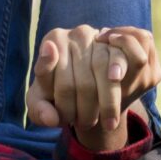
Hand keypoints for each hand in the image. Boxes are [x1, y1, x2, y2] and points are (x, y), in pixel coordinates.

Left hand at [26, 26, 160, 152]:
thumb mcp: (40, 101)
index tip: (63, 121)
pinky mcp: (117, 46)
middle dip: (85, 111)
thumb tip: (51, 118)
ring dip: (106, 104)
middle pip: (83, 83)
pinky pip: (120, 62)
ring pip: (104, 75)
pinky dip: (119, 80)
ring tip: (105, 123)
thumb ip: (40, 110)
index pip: (58, 80)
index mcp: (51, 41)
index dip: (63, 107)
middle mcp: (76, 34)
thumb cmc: (54, 92)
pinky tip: (116, 103)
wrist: (79, 84)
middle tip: (83, 125)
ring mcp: (98, 37)